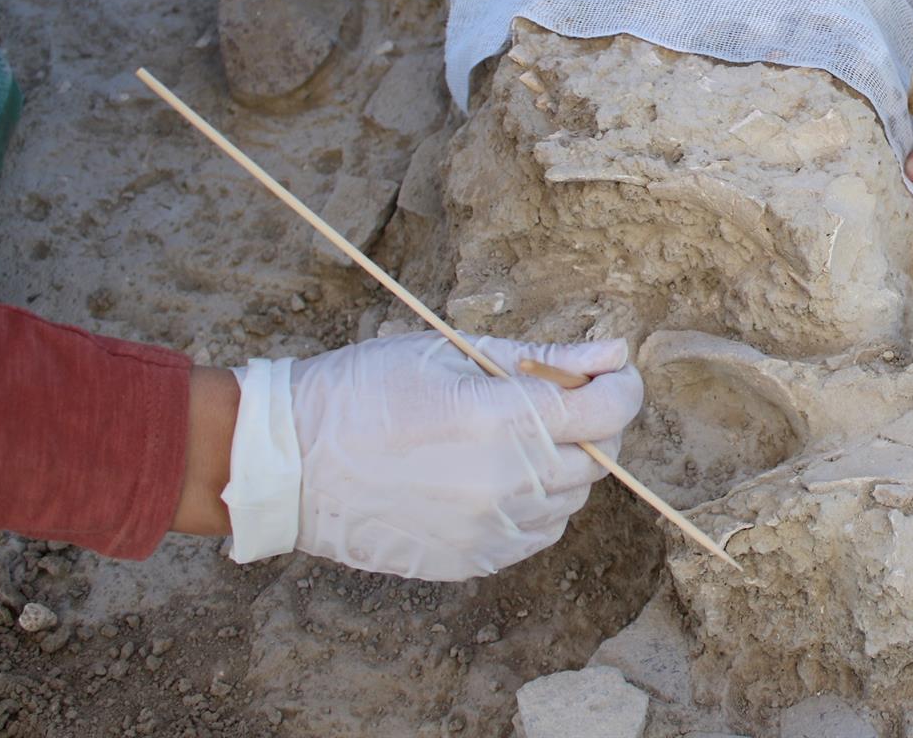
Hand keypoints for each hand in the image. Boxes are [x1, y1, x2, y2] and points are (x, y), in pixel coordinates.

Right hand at [266, 333, 641, 580]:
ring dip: (563, 464)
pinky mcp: (474, 560)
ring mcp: (492, 529)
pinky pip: (539, 532)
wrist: (289, 465)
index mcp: (502, 419)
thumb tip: (614, 351)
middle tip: (555, 397)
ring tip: (511, 437)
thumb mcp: (452, 353)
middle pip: (601, 456)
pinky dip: (534, 503)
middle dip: (593, 421)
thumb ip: (544, 356)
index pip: (610, 409)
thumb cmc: (365, 391)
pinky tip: (493, 476)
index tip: (611, 370)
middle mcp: (507, 482)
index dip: (622, 385)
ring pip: (573, 497)